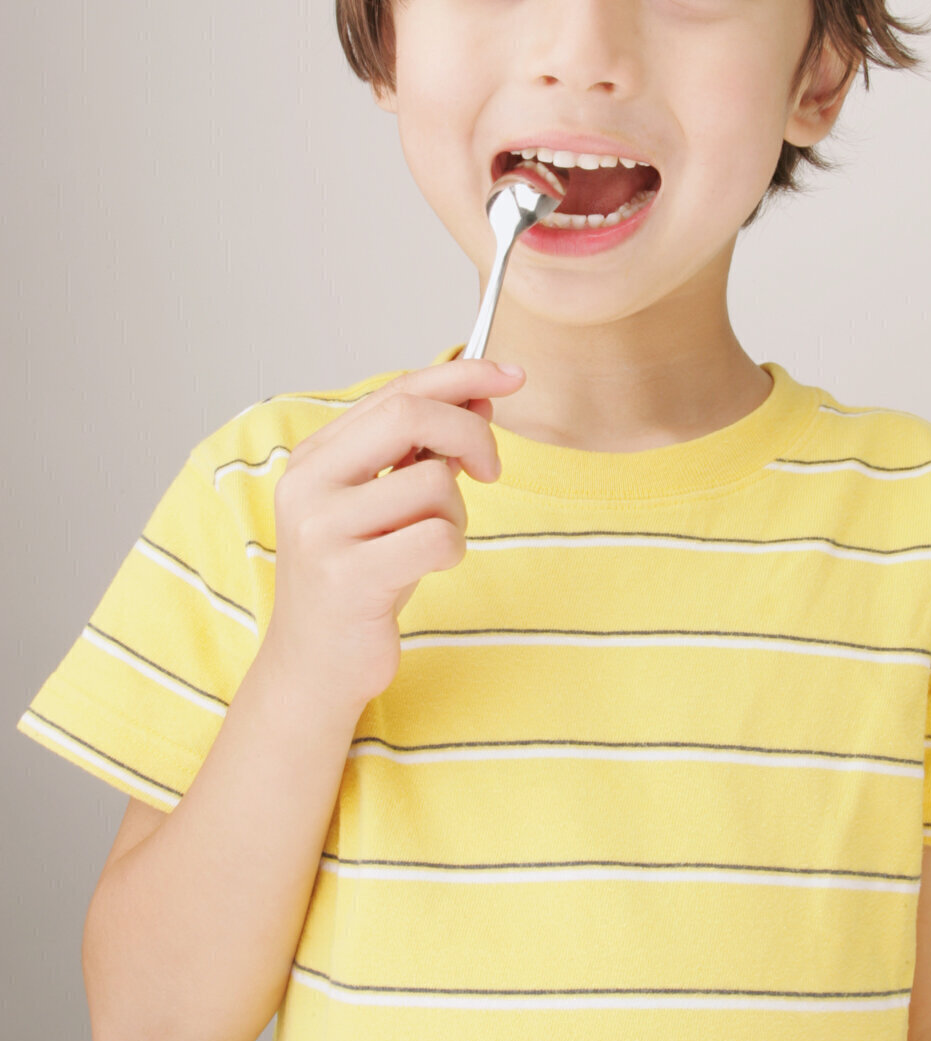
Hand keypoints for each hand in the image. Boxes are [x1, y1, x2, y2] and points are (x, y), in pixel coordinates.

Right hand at [263, 358, 523, 713]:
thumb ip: (424, 449)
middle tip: (491, 470)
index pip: (396, 391)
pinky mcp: (348, 578)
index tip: (511, 376)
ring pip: (433, 484)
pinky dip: (450, 550)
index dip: (461, 375)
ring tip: (429, 541)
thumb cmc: (359, 577)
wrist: (315, 665)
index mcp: (315, 456)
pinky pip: (438, 538)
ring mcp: (323, 530)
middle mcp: (308, 483)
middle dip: (471, 434)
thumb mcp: (387, 503)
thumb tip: (479, 394)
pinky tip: (425, 568)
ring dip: (455, 513)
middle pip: (411, 416)